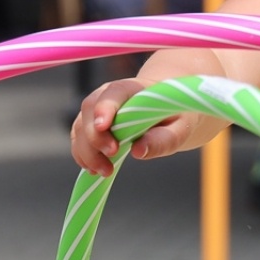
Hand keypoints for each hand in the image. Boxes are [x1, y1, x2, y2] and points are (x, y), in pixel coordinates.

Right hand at [70, 78, 193, 175]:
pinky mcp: (91, 125)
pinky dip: (83, 156)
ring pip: (80, 127)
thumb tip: (138, 152)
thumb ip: (163, 139)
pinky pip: (79, 139)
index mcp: (134, 88)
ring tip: (106, 171)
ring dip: (87, 152)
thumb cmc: (176, 115)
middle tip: (112, 157)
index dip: (105, 107)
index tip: (103, 127)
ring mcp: (97, 109)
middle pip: (90, 109)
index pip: (113, 92)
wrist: (167, 108)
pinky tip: (95, 170)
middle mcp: (109, 94)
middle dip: (95, 137)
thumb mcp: (181, 127)